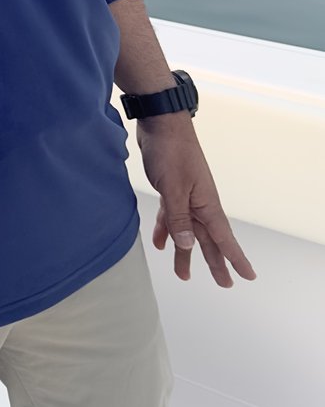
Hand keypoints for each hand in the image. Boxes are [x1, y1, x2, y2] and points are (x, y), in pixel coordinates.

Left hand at [137, 115, 255, 286]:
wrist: (160, 122)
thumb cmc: (172, 151)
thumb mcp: (174, 188)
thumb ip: (179, 218)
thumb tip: (187, 244)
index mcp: (206, 203)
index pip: (224, 237)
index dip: (235, 258)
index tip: (247, 276)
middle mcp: (199, 202)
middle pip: (208, 239)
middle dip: (215, 262)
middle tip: (224, 283)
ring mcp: (186, 195)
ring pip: (188, 231)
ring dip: (185, 252)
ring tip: (184, 274)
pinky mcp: (171, 188)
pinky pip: (171, 216)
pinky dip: (166, 230)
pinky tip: (161, 243)